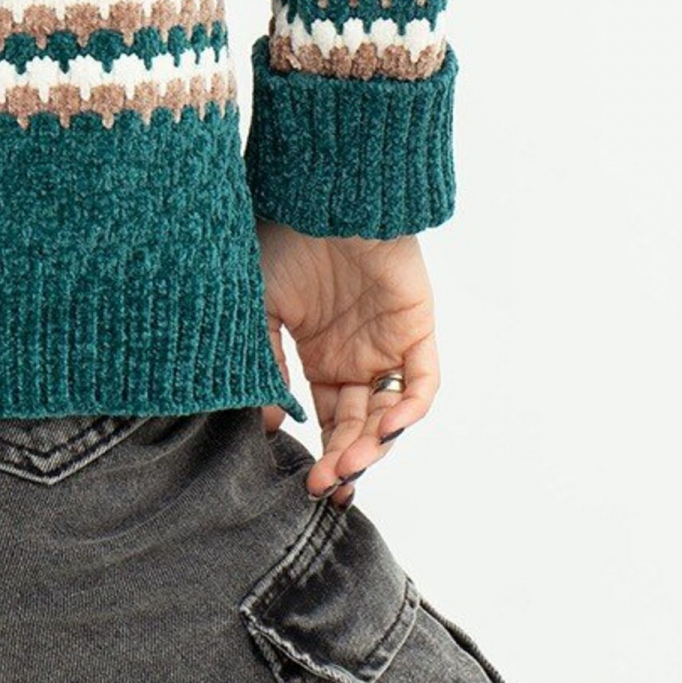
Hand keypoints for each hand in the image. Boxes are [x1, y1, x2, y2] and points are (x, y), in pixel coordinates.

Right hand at [255, 217, 440, 505]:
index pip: (328, 421)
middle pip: (359, 427)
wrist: (321, 195)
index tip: (305, 486)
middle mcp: (356, 358)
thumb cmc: (284, 238)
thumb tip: (269, 423)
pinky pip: (422, 383)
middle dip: (344, 461)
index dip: (322, 456)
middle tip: (325, 487)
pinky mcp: (415, 330)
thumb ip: (265, 364)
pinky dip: (409, 410)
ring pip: (390, 414)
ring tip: (348, 465)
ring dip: (373, 445)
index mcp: (320, 356)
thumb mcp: (259, 308)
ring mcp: (387, 346)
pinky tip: (386, 428)